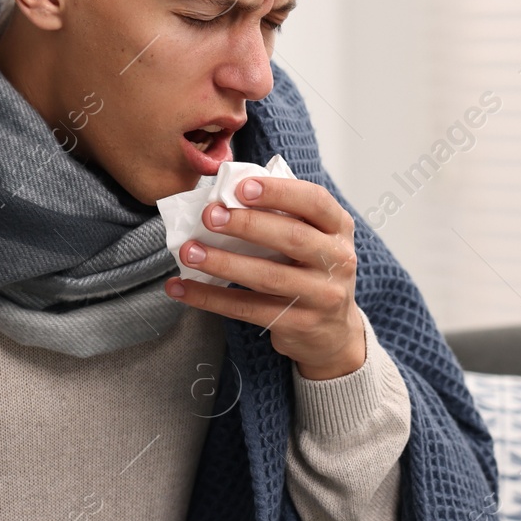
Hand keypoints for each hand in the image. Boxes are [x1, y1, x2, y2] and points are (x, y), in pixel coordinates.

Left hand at [164, 176, 365, 380]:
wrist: (333, 333)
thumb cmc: (312, 271)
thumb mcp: (314, 238)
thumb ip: (284, 215)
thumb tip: (228, 194)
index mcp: (338, 229)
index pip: (314, 201)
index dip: (278, 192)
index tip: (241, 188)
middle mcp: (336, 260)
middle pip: (292, 238)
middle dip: (247, 224)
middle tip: (210, 216)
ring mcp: (320, 296)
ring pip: (267, 276)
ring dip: (223, 262)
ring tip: (188, 252)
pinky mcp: (297, 324)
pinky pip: (247, 309)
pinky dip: (210, 298)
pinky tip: (183, 288)